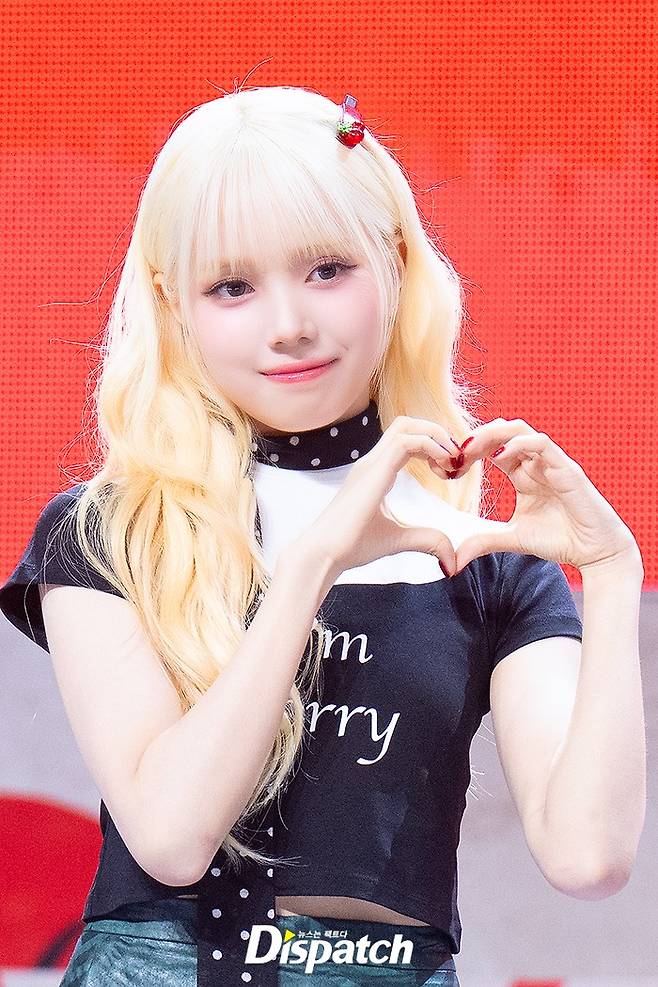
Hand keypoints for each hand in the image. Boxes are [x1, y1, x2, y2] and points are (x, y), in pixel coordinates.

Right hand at [298, 415, 470, 579]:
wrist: (323, 554)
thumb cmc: (351, 546)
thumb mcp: (399, 539)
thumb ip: (426, 540)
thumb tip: (451, 558)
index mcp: (375, 472)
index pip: (406, 439)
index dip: (433, 446)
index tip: (449, 470)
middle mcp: (372, 461)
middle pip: (407, 424)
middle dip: (437, 433)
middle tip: (454, 460)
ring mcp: (370, 464)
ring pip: (406, 426)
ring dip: (436, 437)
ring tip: (451, 462)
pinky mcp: (373, 472)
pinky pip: (405, 442)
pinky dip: (430, 446)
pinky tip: (443, 466)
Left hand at [448, 418, 641, 574]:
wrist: (594, 552)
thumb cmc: (559, 541)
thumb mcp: (512, 539)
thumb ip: (484, 542)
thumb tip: (455, 559)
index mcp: (523, 474)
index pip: (493, 448)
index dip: (471, 451)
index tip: (451, 466)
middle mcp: (535, 464)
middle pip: (503, 431)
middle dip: (477, 436)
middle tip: (456, 452)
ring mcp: (551, 463)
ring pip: (520, 429)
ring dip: (493, 433)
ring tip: (471, 448)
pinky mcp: (565, 468)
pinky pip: (542, 443)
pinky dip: (519, 444)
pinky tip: (500, 457)